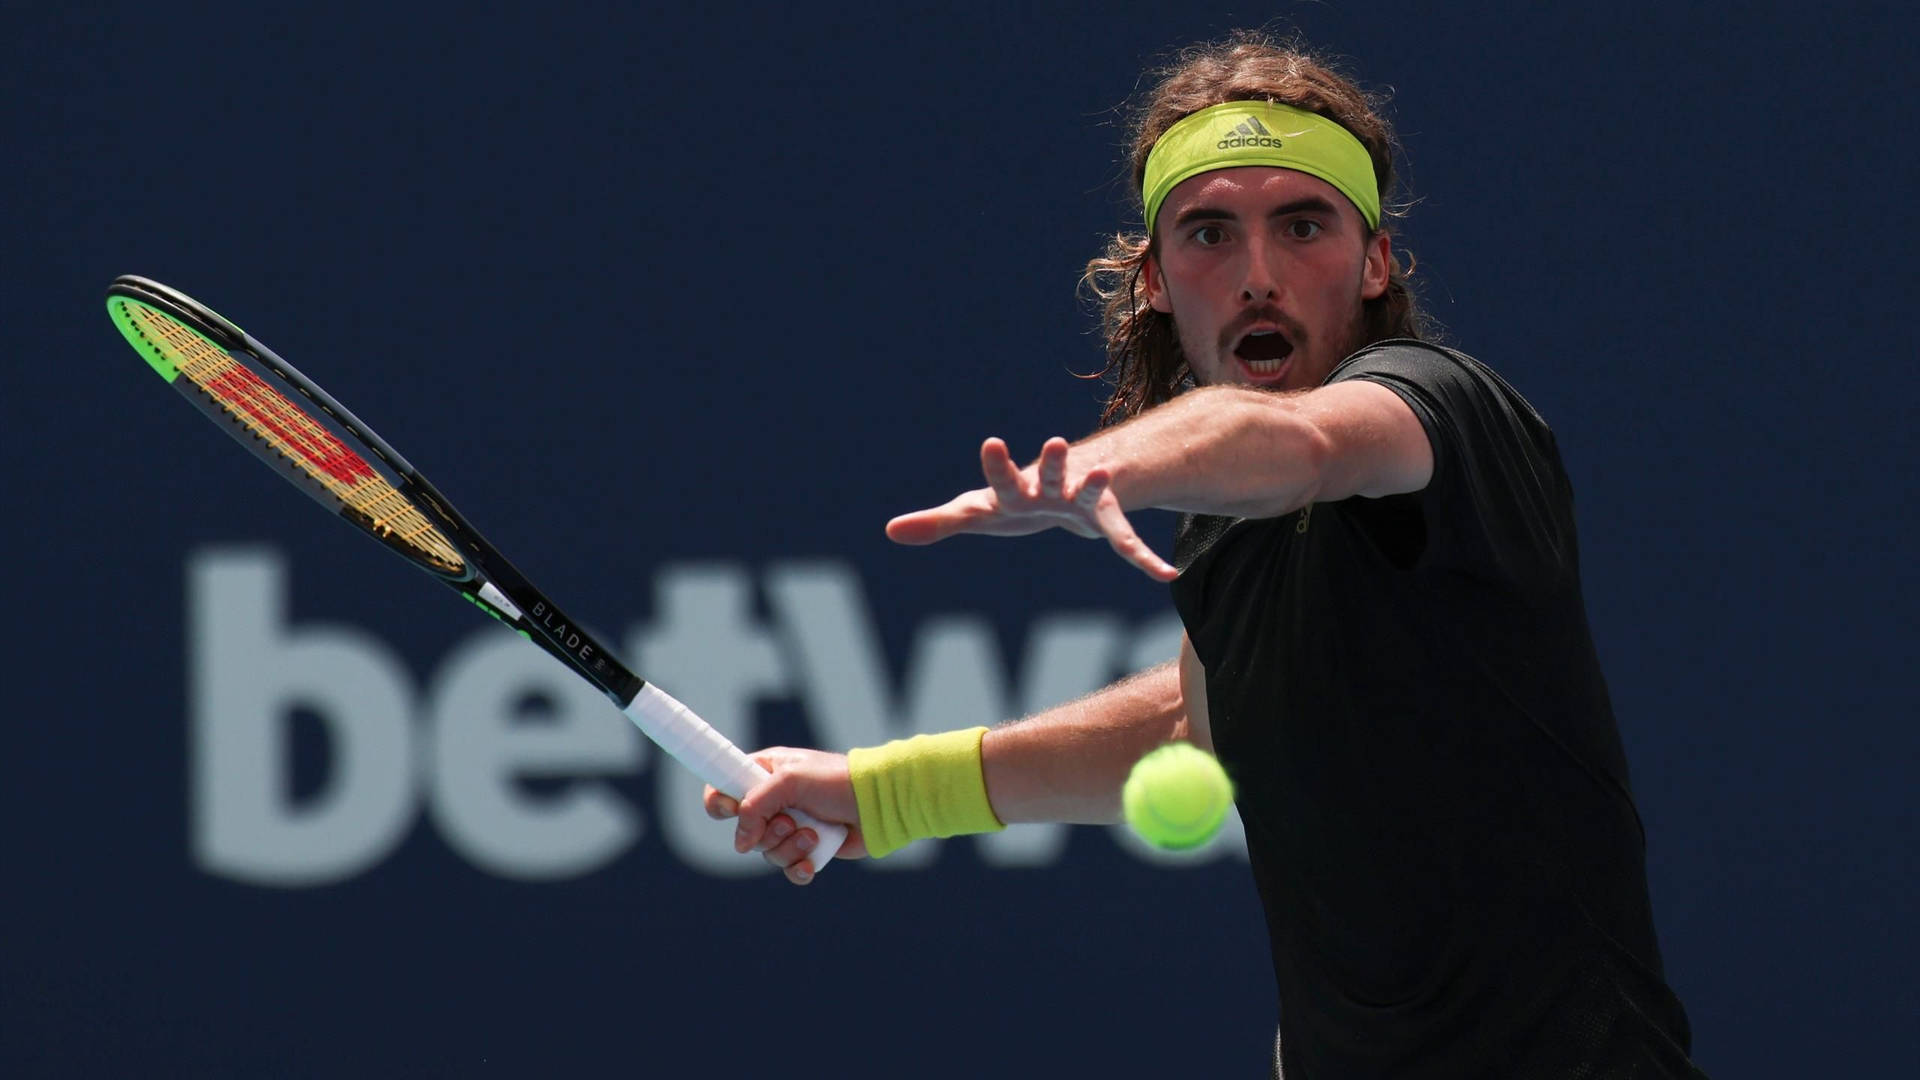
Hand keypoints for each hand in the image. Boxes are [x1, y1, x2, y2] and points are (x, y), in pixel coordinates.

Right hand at [704, 747, 866, 884]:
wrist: (877, 803)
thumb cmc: (835, 781)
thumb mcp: (790, 781)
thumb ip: (755, 806)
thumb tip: (741, 843)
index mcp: (764, 773)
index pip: (723, 789)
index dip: (721, 804)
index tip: (733, 811)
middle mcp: (774, 801)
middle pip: (745, 831)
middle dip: (769, 831)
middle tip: (790, 820)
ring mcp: (791, 826)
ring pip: (768, 852)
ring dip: (790, 848)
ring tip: (813, 834)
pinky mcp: (808, 848)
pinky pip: (789, 869)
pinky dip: (799, 868)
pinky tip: (812, 863)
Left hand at [886, 436, 1176, 581]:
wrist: (1061, 493)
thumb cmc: (1010, 503)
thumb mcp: (975, 514)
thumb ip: (937, 522)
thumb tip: (890, 531)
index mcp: (1016, 489)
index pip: (1002, 477)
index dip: (997, 464)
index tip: (991, 442)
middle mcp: (1052, 488)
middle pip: (1050, 473)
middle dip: (1051, 461)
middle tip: (1054, 442)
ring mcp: (1082, 502)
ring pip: (1092, 493)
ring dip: (1096, 486)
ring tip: (1104, 473)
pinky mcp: (1106, 522)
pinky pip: (1127, 543)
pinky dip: (1144, 559)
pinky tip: (1165, 575)